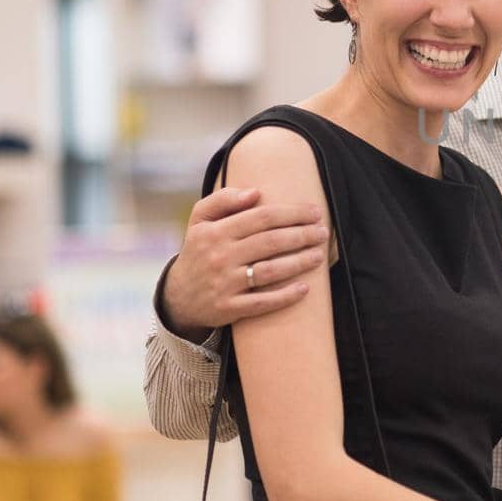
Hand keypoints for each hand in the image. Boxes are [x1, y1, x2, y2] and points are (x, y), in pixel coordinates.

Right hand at [162, 188, 327, 339]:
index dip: (292, 213)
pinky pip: (262, 302)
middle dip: (302, 235)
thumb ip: (223, 200)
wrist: (178, 296)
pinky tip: (305, 288)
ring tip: (319, 256)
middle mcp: (219, 257)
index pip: (261, 217)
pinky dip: (285, 296)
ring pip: (270, 271)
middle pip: (271, 242)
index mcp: (215, 232)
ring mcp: (224, 284)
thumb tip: (255, 192)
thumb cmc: (199, 251)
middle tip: (323, 232)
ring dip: (300, 262)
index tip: (315, 212)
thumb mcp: (200, 220)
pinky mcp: (228, 308)